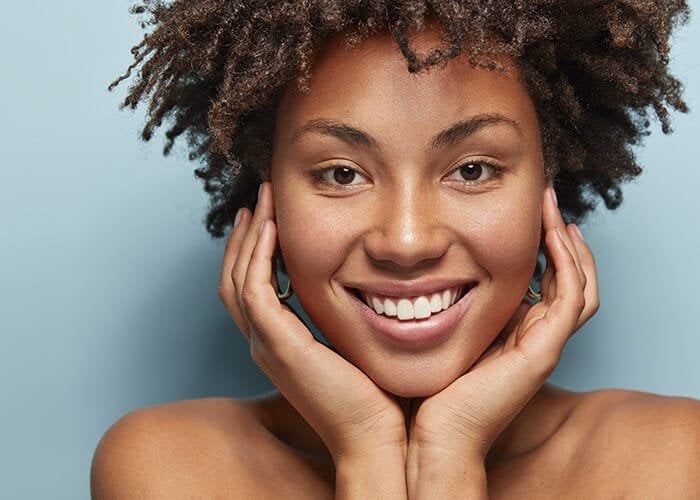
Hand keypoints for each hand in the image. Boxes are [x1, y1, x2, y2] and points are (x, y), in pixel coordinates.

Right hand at [218, 181, 407, 462]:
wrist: (376, 437)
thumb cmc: (373, 395)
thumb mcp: (351, 344)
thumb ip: (343, 316)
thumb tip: (363, 286)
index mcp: (278, 344)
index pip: (251, 288)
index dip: (254, 251)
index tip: (270, 217)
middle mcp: (263, 343)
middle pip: (234, 278)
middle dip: (245, 236)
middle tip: (259, 199)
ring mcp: (265, 345)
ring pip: (237, 278)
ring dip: (249, 236)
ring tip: (262, 201)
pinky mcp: (277, 345)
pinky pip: (255, 288)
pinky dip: (258, 255)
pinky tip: (272, 226)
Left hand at [406, 184, 599, 463]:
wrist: (434, 434)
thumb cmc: (431, 387)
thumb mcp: (441, 332)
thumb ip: (449, 306)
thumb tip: (422, 270)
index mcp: (516, 333)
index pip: (546, 282)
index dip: (543, 247)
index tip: (525, 212)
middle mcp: (536, 336)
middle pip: (569, 279)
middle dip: (561, 237)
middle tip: (547, 200)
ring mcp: (544, 343)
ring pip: (579, 283)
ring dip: (569, 243)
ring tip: (553, 208)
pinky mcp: (545, 350)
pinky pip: (571, 296)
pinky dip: (568, 262)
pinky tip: (553, 233)